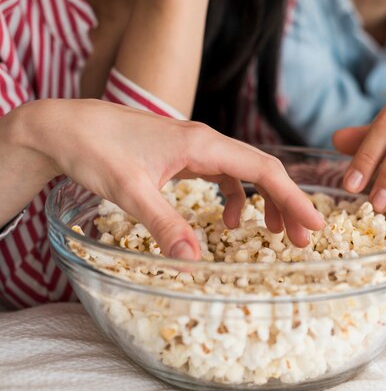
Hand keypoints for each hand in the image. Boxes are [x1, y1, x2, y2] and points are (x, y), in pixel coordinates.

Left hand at [5, 99, 323, 258]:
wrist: (65, 127)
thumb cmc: (96, 149)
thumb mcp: (130, 191)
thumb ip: (164, 224)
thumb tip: (194, 263)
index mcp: (203, 145)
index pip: (263, 169)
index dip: (292, 198)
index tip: (315, 224)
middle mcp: (206, 143)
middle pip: (262, 170)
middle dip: (285, 204)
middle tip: (300, 240)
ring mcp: (196, 149)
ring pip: (245, 174)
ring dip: (264, 202)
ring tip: (274, 234)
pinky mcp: (184, 157)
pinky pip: (223, 177)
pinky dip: (235, 199)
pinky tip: (228, 222)